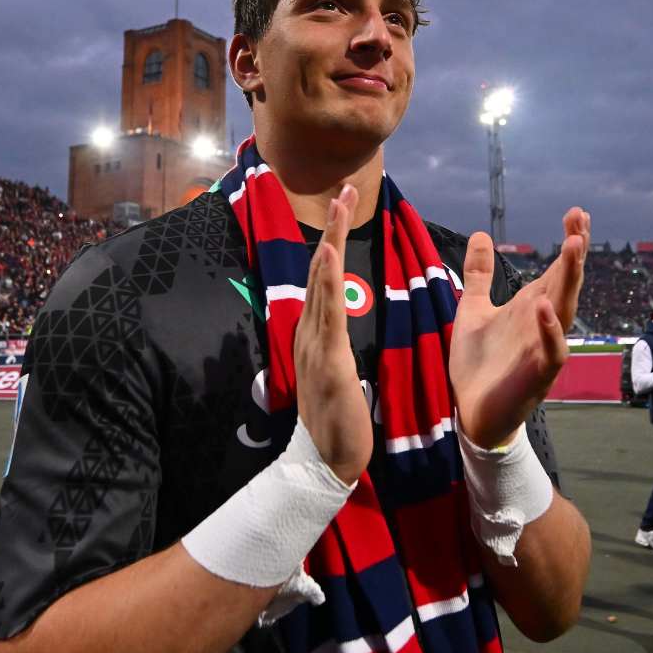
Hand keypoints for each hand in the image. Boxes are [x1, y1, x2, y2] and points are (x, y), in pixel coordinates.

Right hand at [293, 185, 371, 484]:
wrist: (327, 460)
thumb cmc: (338, 420)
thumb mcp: (339, 374)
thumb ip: (334, 347)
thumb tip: (336, 325)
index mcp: (315, 335)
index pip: (324, 281)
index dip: (332, 244)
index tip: (342, 210)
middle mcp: (309, 333)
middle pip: (320, 272)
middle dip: (330, 230)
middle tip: (342, 192)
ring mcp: (316, 345)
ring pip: (322, 285)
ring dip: (329, 243)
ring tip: (336, 208)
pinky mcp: (328, 361)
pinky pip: (328, 315)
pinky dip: (326, 283)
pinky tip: (329, 258)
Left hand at [450, 208, 589, 448]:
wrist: (471, 411)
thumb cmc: (478, 363)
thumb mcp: (473, 309)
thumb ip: (479, 276)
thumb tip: (480, 234)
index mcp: (532, 307)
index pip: (557, 269)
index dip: (569, 242)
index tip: (576, 212)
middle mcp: (543, 324)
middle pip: (566, 283)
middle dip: (574, 253)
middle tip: (580, 221)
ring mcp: (544, 349)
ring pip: (565, 311)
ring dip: (569, 280)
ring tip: (573, 247)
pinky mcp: (538, 376)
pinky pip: (552, 352)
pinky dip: (550, 330)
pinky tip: (544, 307)